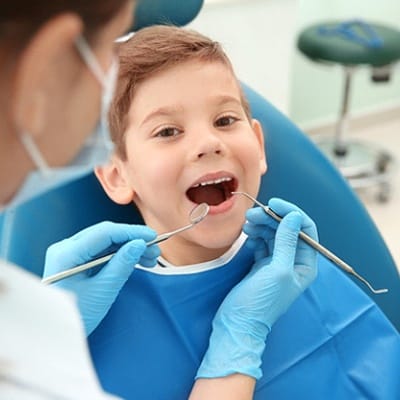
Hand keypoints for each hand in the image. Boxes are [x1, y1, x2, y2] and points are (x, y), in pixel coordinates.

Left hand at [43, 222, 159, 334]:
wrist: (57, 334)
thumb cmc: (76, 316)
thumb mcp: (102, 291)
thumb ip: (122, 265)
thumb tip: (140, 244)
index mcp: (67, 253)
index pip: (105, 232)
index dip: (131, 232)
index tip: (153, 236)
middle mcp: (66, 248)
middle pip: (105, 234)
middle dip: (132, 240)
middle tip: (155, 251)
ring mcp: (70, 253)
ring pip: (106, 242)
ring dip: (128, 247)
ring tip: (150, 258)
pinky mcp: (76, 261)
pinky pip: (101, 251)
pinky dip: (120, 254)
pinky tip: (137, 260)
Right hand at [196, 198, 317, 379]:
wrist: (238, 322)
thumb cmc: (261, 301)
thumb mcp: (277, 270)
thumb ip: (286, 242)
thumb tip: (294, 216)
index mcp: (305, 264)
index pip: (306, 230)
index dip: (291, 213)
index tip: (273, 204)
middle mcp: (294, 261)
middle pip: (287, 229)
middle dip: (271, 218)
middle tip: (252, 214)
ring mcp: (277, 262)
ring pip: (273, 234)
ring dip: (261, 225)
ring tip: (247, 223)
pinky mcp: (262, 264)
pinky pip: (262, 242)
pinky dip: (255, 235)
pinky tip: (247, 235)